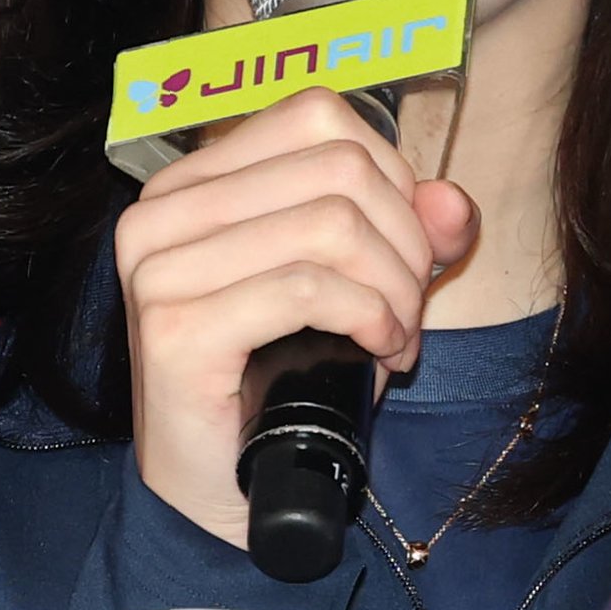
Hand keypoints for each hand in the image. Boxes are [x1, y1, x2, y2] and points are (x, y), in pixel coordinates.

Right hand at [114, 85, 480, 547]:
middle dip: (404, 242)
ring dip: (393, 289)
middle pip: (339, 168)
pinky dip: (367, 318)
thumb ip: (404, 231)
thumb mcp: (354, 286)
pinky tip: (378, 350)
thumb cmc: (279, 381)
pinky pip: (307, 288)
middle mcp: (162, 212)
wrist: (220, 494)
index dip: (390, 176)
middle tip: (407, 309)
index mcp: (193, 181)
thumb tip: (452, 203)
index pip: (319, 115)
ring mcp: (159, 269)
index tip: (404, 248)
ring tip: (396, 337)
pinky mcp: (173, 330)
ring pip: (331, 224)